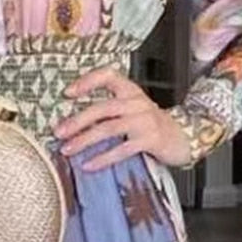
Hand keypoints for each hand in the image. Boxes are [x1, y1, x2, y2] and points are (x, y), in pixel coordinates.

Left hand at [55, 68, 191, 171]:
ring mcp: (144, 121)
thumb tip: (75, 122)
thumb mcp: (133, 109)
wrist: (183, 138)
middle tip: (59, 132)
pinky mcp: (149, 140)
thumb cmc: (152, 125)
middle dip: (77, 121)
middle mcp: (137, 102)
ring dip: (84, 140)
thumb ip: (110, 110)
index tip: (68, 93)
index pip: (108, 76)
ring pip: (108, 128)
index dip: (87, 81)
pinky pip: (121, 149)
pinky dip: (102, 158)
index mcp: (131, 91)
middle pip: (102, 108)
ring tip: (68, 149)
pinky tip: (88, 165)